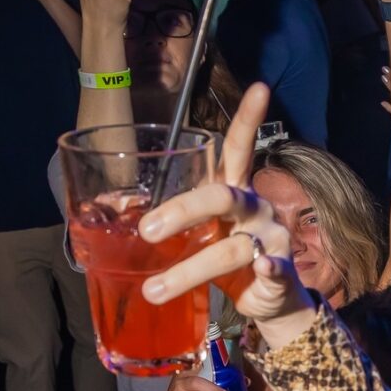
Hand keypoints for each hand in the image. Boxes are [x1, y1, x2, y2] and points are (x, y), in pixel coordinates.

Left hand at [139, 83, 316, 346]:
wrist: (272, 303)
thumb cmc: (229, 263)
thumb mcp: (203, 235)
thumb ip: (174, 223)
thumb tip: (108, 213)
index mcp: (236, 193)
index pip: (240, 149)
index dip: (248, 119)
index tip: (259, 87)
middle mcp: (258, 209)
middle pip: (224, 196)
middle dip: (183, 210)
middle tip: (147, 230)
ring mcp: (273, 239)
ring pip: (233, 247)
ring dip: (189, 270)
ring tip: (154, 291)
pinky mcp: (282, 272)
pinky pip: (274, 268)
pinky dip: (268, 270)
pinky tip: (262, 270)